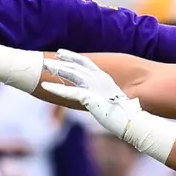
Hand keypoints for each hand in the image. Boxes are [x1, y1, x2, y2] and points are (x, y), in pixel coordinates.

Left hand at [43, 51, 175, 162]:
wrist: (132, 122)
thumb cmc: (124, 115)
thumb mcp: (112, 101)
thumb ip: (102, 96)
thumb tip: (98, 99)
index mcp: (104, 79)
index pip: (86, 63)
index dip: (73, 57)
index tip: (61, 53)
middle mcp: (99, 79)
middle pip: (76, 66)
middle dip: (61, 62)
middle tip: (46, 60)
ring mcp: (95, 87)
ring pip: (71, 74)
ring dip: (57, 69)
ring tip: (43, 66)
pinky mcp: (89, 98)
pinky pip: (69, 92)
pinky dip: (56, 89)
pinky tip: (44, 86)